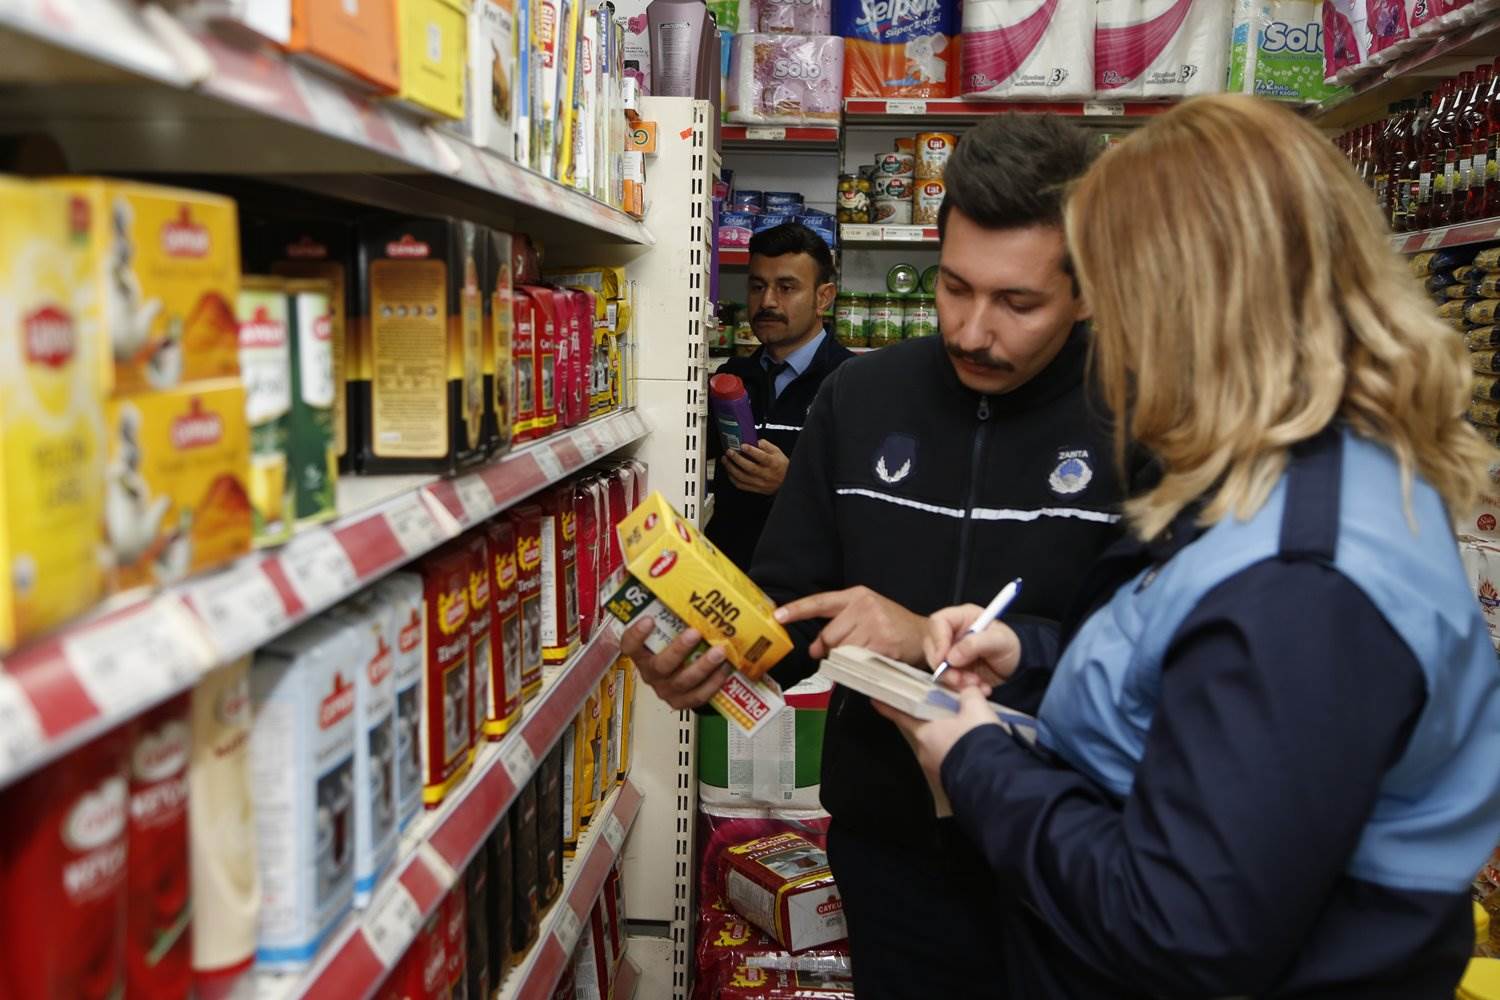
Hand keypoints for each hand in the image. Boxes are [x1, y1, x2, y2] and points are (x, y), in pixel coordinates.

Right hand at [618, 617, 731, 709]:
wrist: (681, 676)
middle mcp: (651, 673)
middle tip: (695, 633)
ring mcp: (666, 690)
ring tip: (720, 652)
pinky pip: (698, 696)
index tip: (648, 620)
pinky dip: (713, 683)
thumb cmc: (674, 645)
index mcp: (642, 654)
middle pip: (661, 665)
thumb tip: (667, 576)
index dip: (636, 635)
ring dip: (703, 666)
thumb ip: (666, 610)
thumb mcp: (667, 629)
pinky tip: (725, 669)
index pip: (629, 645)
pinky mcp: (682, 702)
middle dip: (679, 649)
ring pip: (683, 681)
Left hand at [722, 439, 788, 495]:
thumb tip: (755, 442)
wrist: (785, 482)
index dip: (752, 451)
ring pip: (742, 477)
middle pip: (749, 468)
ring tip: (725, 459)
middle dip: (737, 459)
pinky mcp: (755, 489)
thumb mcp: (777, 452)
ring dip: (731, 468)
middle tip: (729, 452)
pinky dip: (732, 478)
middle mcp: (766, 474)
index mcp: (773, 464)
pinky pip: (741, 485)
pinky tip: (729, 471)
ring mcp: (760, 483)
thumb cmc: (781, 466)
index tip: (743, 445)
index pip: (762, 457)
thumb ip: (766, 445)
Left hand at [774, 585, 926, 662]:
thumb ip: (839, 626)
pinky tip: (874, 659)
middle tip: (847, 651)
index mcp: (856, 596)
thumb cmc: (892, 626)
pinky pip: (857, 661)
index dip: (797, 610)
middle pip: (828, 635)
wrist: (925, 635)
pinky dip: (860, 666)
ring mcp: (875, 624)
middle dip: (831, 649)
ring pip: (842, 650)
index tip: (777, 615)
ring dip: (848, 658)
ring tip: (865, 653)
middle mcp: (864, 606)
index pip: (820, 602)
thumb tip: (815, 649)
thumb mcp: (866, 616)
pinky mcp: (883, 644)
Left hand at [874, 687, 1001, 789]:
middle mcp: (926, 751)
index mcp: (925, 732)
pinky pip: (952, 760)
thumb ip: (969, 695)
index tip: (874, 700)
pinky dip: (961, 752)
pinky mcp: (951, 781)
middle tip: (958, 713)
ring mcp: (937, 769)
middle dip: (940, 721)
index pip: (901, 714)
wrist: (991, 780)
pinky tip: (977, 748)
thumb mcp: (977, 708)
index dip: (888, 706)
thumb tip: (967, 692)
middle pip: (928, 729)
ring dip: (954, 737)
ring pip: (942, 745)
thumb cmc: (977, 741)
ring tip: (975, 731)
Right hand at [925, 604, 1021, 690]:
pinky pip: (947, 680)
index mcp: (962, 617)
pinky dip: (960, 687)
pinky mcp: (953, 669)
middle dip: (944, 666)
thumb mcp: (999, 640)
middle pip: (932, 646)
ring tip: (975, 683)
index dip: (937, 640)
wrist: (1018, 667)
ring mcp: (951, 652)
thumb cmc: (1011, 646)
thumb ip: (976, 644)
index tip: (943, 659)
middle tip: (958, 678)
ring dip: (954, 679)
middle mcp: (952, 634)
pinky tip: (979, 687)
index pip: (939, 622)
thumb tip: (951, 656)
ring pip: (938, 666)